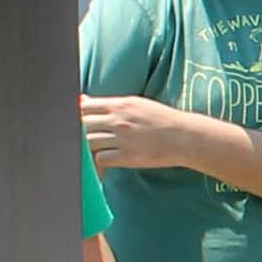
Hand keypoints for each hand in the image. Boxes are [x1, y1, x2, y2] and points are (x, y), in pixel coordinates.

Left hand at [80, 94, 195, 172]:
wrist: (184, 137)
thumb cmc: (161, 119)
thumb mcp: (136, 104)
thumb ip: (109, 104)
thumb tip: (82, 100)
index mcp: (120, 104)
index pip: (85, 107)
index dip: (77, 115)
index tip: (78, 122)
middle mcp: (119, 120)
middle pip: (83, 125)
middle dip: (79, 132)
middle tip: (84, 138)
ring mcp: (123, 139)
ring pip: (89, 142)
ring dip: (88, 147)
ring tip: (95, 149)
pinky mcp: (127, 157)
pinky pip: (101, 159)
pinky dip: (100, 161)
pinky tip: (106, 159)